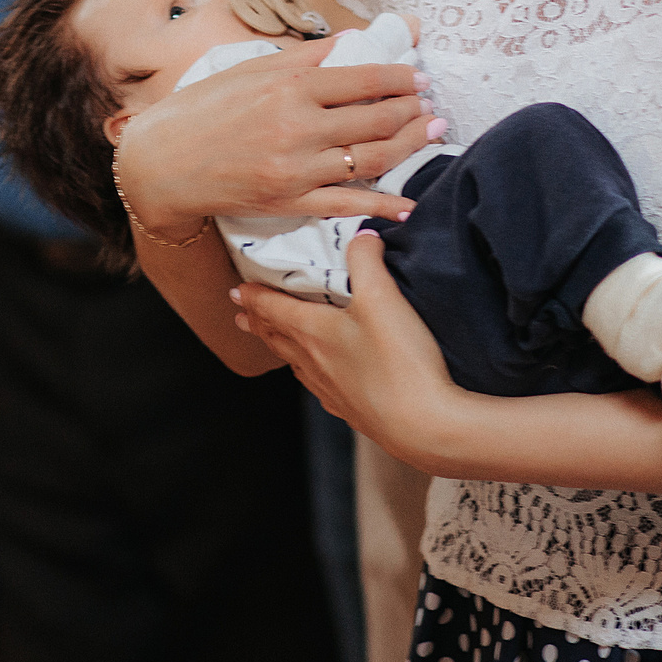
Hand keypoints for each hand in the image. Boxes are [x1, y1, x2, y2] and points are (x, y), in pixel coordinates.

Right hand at [115, 36, 432, 226]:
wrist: (161, 164)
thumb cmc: (200, 110)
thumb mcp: (247, 70)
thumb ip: (301, 57)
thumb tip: (346, 43)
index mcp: (289, 86)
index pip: (364, 79)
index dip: (400, 79)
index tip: (418, 78)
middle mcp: (299, 126)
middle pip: (377, 119)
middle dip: (413, 111)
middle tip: (433, 106)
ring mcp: (297, 168)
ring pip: (373, 158)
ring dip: (411, 146)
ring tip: (432, 134)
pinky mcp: (291, 202)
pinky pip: (349, 203)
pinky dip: (384, 204)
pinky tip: (409, 203)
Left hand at [234, 231, 463, 463]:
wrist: (425, 427)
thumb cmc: (398, 361)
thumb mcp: (382, 296)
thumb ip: (366, 259)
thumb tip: (362, 235)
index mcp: (312, 331)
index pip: (272, 308)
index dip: (254, 296)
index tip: (236, 290)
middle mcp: (314, 361)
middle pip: (277, 337)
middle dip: (258, 322)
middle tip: (242, 316)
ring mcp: (332, 390)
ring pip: (296, 364)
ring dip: (280, 348)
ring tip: (274, 342)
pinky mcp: (354, 411)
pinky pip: (320, 387)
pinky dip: (310, 375)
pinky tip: (320, 379)